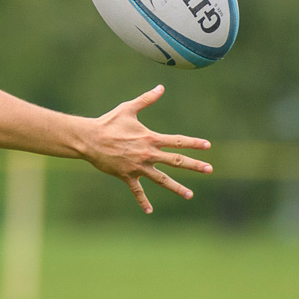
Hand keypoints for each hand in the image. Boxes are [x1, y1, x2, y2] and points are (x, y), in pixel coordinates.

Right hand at [77, 85, 212, 213]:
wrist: (89, 139)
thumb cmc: (108, 122)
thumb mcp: (128, 108)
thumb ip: (147, 99)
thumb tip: (161, 87)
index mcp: (150, 138)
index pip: (177, 141)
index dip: (193, 143)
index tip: (208, 146)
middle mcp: (147, 154)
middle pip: (176, 161)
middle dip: (194, 165)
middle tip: (209, 169)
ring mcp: (138, 167)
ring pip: (162, 180)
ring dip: (177, 187)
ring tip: (190, 195)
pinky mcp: (127, 176)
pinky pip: (137, 191)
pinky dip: (143, 201)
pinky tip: (149, 211)